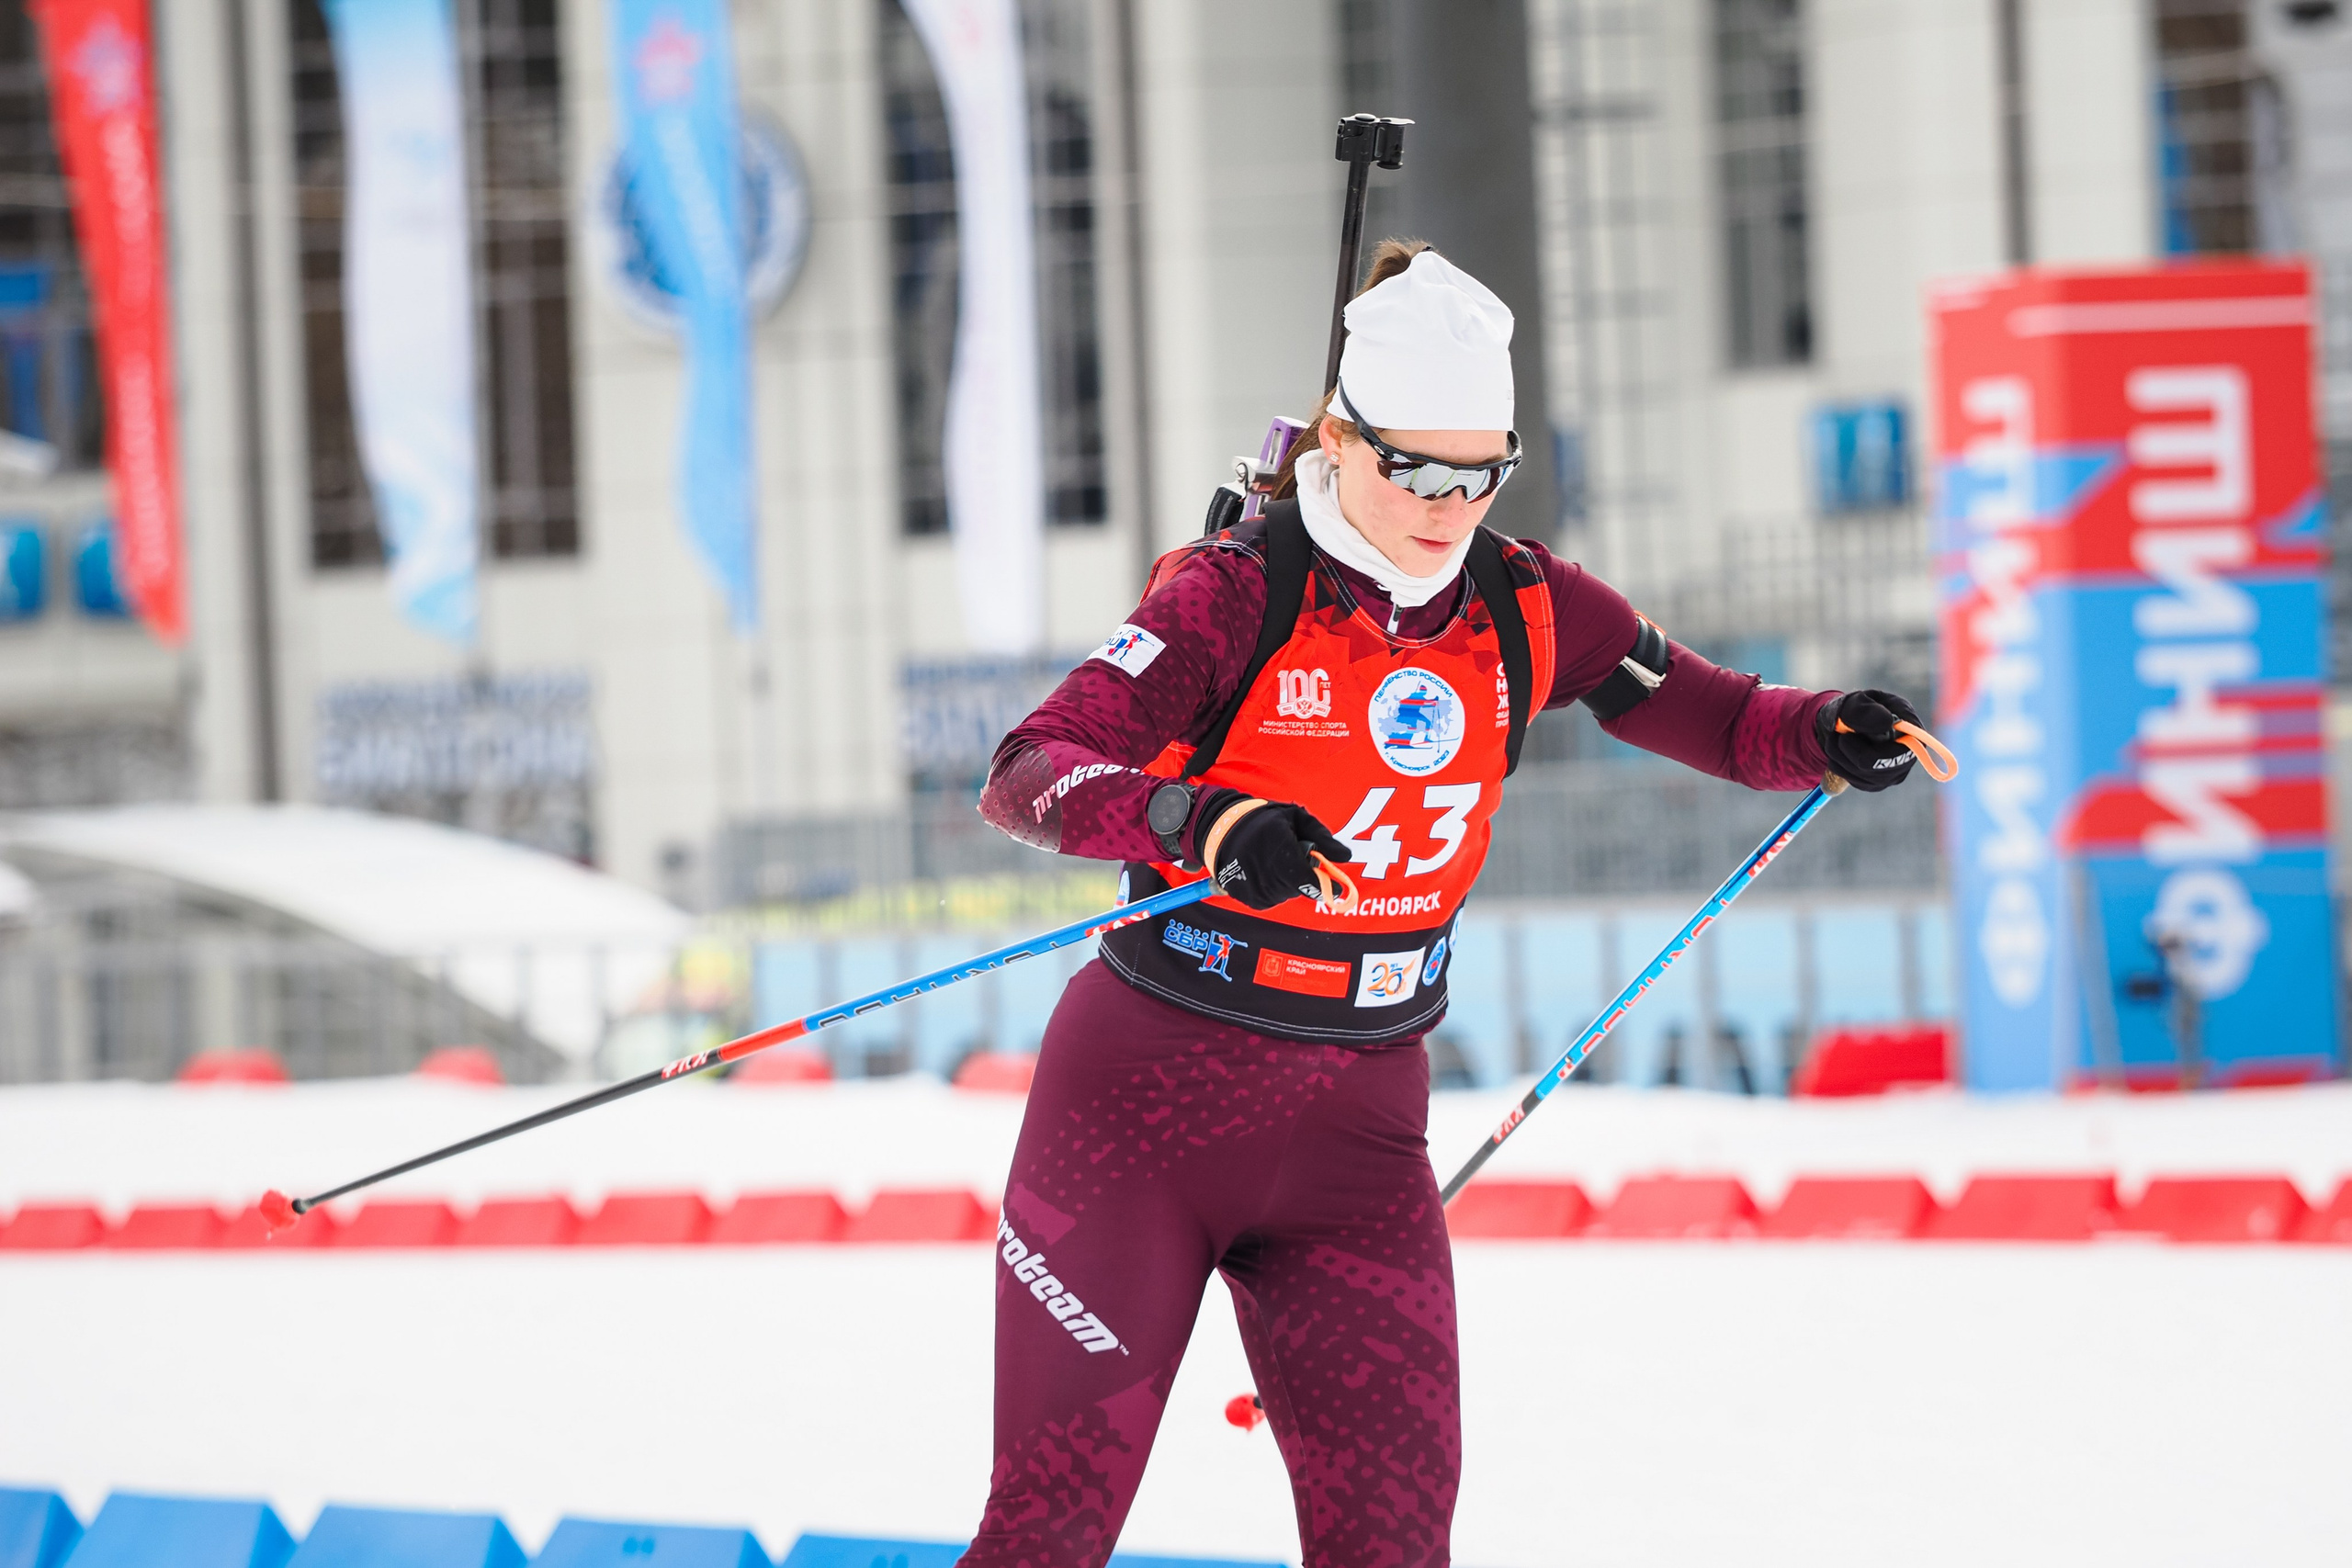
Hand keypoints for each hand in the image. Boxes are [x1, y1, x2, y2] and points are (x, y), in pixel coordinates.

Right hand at [1191, 788, 1351, 909]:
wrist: (1223, 829)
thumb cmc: (1265, 821)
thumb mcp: (1297, 818)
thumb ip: (1323, 837)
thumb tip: (1345, 856)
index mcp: (1281, 852)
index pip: (1308, 881)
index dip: (1323, 886)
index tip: (1332, 885)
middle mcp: (1267, 874)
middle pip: (1299, 889)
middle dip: (1304, 877)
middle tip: (1295, 859)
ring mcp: (1255, 888)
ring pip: (1286, 895)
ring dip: (1288, 883)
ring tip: (1276, 862)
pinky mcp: (1247, 898)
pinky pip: (1271, 900)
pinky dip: (1274, 889)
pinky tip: (1266, 872)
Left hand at [1816, 689, 1922, 791]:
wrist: (1847, 721)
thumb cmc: (1858, 708)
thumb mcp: (1859, 701)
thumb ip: (1868, 710)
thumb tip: (1887, 723)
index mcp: (1912, 733)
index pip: (1897, 753)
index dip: (1869, 747)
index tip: (1845, 734)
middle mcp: (1906, 758)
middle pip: (1870, 765)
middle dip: (1846, 747)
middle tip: (1837, 733)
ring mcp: (1891, 774)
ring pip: (1856, 772)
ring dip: (1837, 752)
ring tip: (1837, 736)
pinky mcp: (1874, 783)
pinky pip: (1848, 777)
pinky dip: (1836, 762)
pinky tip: (1840, 749)